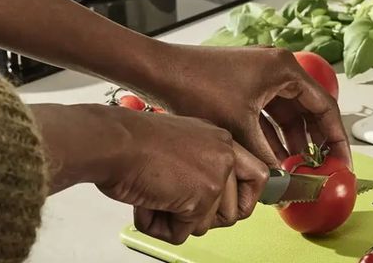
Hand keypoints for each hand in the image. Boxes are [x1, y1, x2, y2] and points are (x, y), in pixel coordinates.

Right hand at [32, 104, 268, 244]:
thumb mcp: (180, 144)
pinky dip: (160, 227)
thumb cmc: (132, 141)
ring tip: (153, 198)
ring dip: (176, 222)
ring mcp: (217, 176)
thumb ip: (200, 166)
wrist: (114, 142)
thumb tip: (211, 204)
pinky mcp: (202, 197)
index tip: (228, 211)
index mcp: (221, 140)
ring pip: (207, 226)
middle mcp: (225, 154)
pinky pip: (184, 233)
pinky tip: (147, 204)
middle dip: (202, 219)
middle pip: (233, 211)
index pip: (258, 176)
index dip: (244, 200)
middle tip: (174, 207)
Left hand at [137, 44, 349, 167]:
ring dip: (292, 140)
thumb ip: (265, 154)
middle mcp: (278, 68)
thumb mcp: (238, 127)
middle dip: (315, 141)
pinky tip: (273, 156)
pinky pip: (270, 111)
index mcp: (285, 69)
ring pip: (288, 112)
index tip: (341, 161)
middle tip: (322, 167)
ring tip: (296, 167)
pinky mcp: (247, 83)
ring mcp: (262, 74)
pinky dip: (273, 133)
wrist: (161, 72)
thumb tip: (282, 178)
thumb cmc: (196, 86)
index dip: (335, 139)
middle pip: (309, 109)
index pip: (324, 107)